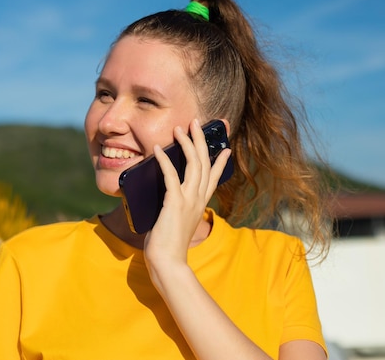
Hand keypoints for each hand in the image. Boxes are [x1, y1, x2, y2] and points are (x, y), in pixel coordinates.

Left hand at [144, 119, 231, 267]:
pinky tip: (158, 148)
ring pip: (193, 164)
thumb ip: (175, 209)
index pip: (214, 178)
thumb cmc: (168, 245)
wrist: (168, 262)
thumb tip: (166, 200)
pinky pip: (171, 175)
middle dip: (200, 140)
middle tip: (196, 123)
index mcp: (200, 204)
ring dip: (186, 143)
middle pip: (204, 163)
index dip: (220, 162)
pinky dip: (164, 160)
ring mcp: (188, 200)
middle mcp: (198, 199)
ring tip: (180, 128)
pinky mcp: (175, 202)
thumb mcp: (176, 221)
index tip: (226, 148)